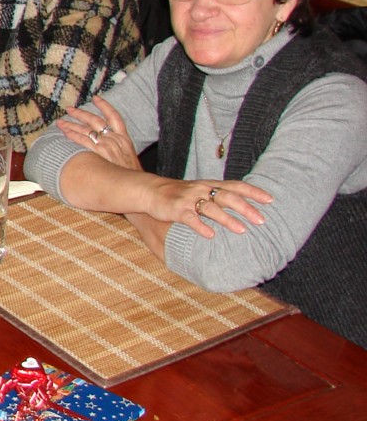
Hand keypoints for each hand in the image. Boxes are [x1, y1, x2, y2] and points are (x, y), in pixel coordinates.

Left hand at [56, 96, 139, 172]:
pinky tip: (65, 132)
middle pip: (96, 120)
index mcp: (124, 139)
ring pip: (86, 129)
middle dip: (81, 113)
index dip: (105, 106)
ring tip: (61, 121)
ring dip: (72, 124)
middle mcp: (115, 139)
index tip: (96, 98)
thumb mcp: (130, 159)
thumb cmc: (133, 175)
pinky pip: (83, 140)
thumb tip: (112, 151)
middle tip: (70, 109)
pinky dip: (73, 135)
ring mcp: (107, 145)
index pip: (115, 117)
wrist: (136, 184)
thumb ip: (120, 151)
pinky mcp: (100, 152)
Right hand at [144, 176, 272, 239]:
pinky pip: (190, 218)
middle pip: (227, 196)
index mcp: (210, 185)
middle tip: (262, 220)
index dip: (253, 191)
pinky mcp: (176, 209)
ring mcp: (189, 200)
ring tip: (242, 230)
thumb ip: (219, 197)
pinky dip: (200, 226)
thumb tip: (243, 209)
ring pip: (211, 208)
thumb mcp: (200, 190)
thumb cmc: (178, 193)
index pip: (235, 185)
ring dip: (227, 219)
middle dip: (246, 208)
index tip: (270, 199)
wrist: (150, 190)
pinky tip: (210, 235)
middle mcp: (202, 190)